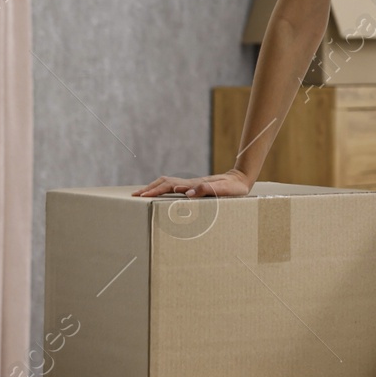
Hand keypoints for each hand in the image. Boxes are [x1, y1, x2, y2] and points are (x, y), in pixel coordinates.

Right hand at [132, 168, 254, 198]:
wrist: (241, 180)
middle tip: (134, 196)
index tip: (142, 196)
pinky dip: (162, 189)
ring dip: (154, 188)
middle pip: (164, 182)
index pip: (168, 186)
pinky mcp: (194, 186)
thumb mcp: (223, 190)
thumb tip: (186, 193)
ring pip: (167, 183)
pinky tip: (159, 194)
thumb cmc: (234, 187)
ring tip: (141, 195)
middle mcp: (190, 183)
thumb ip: (207, 190)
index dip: (155, 190)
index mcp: (193, 185)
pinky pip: (174, 186)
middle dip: (148, 188)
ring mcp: (191, 184)